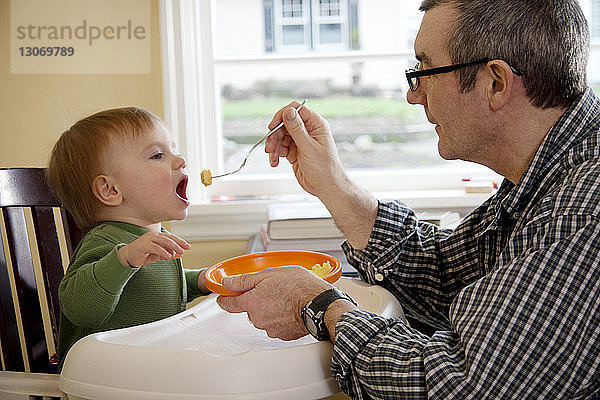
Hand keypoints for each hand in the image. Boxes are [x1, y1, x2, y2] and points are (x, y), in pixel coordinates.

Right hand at [117, 231, 190, 266]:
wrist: (128, 257)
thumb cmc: (143, 255)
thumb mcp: (158, 255)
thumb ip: (168, 254)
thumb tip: (180, 254)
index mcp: (157, 236)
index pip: (171, 237)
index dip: (180, 241)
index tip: (188, 247)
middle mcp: (153, 235)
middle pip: (169, 238)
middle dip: (179, 243)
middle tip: (186, 248)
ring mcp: (148, 239)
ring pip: (163, 241)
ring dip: (173, 246)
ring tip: (180, 252)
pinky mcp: (143, 245)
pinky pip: (155, 248)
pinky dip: (163, 252)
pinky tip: (169, 256)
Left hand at [216, 266, 330, 339]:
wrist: (320, 305)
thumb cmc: (299, 287)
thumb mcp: (270, 274)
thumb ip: (245, 280)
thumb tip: (228, 283)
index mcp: (252, 302)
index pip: (228, 304)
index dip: (225, 298)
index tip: (224, 295)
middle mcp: (258, 318)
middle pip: (250, 309)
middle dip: (257, 300)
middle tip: (272, 289)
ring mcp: (270, 329)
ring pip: (263, 317)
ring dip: (270, 308)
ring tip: (286, 298)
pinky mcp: (283, 334)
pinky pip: (276, 324)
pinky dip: (281, 317)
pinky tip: (291, 308)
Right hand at [264, 102, 347, 197]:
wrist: (326, 187)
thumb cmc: (325, 169)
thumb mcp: (308, 147)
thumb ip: (297, 129)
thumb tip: (288, 112)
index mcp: (316, 125)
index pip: (296, 110)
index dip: (282, 116)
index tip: (272, 126)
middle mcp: (308, 130)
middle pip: (285, 124)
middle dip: (275, 135)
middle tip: (270, 147)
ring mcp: (301, 141)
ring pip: (280, 136)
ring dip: (274, 146)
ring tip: (273, 157)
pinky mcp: (295, 151)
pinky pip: (281, 147)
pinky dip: (276, 154)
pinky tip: (275, 161)